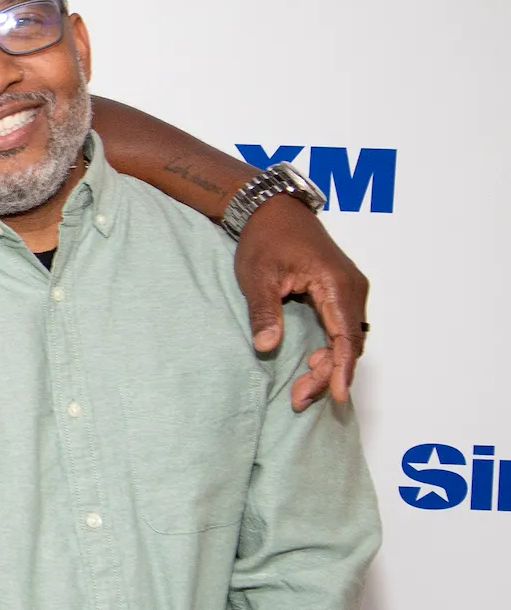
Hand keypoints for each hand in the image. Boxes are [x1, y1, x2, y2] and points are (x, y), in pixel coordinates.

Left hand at [234, 195, 367, 409]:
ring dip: (328, 364)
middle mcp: (352, 288)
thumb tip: (266, 347)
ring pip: (347, 338)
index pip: (345, 336)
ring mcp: (350, 290)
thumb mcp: (257, 277)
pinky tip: (313, 365)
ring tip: (302, 389)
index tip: (336, 394)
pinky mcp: (341, 292)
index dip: (341, 368)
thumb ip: (264, 312)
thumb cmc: (266, 239)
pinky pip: (342, 328)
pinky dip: (330, 349)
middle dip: (327, 373)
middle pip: (348, 342)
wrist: (273, 211)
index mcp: (335, 283)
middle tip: (300, 397)